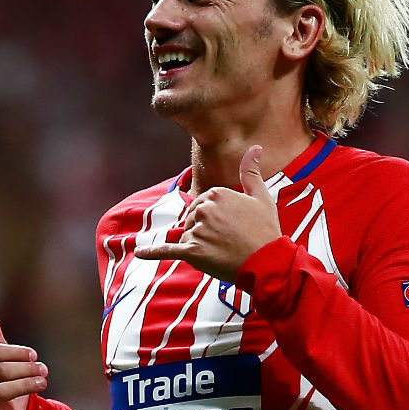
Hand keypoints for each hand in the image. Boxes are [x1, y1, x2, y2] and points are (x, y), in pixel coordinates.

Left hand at [135, 145, 281, 282]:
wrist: (268, 262)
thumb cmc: (265, 230)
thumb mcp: (261, 196)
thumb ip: (251, 172)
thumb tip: (255, 147)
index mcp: (216, 193)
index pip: (203, 204)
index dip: (216, 218)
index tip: (231, 227)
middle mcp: (204, 209)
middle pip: (192, 219)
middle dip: (204, 230)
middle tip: (228, 241)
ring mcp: (197, 230)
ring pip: (188, 236)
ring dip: (200, 246)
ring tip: (223, 252)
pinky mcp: (192, 251)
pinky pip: (167, 250)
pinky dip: (152, 252)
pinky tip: (139, 252)